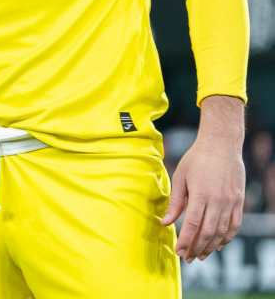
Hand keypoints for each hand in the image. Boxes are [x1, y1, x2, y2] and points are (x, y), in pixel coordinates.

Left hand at [162, 95, 245, 261]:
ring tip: (201, 256)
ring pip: (222, 232)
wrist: (222, 145)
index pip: (193, 225)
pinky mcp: (239, 201)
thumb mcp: (180, 177)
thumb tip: (165, 222)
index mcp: (201, 194)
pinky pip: (235, 225)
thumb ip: (175, 202)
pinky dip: (227, 237)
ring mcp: (231, 202)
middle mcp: (218, 201)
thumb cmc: (196, 159)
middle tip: (188, 259)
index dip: (186, 241)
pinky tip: (218, 244)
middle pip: (208, 232)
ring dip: (212, 246)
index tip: (179, 252)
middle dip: (197, 248)